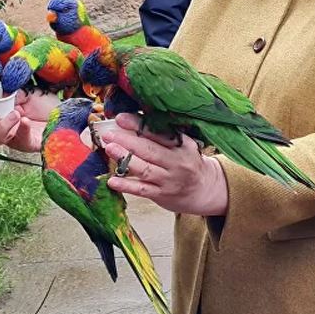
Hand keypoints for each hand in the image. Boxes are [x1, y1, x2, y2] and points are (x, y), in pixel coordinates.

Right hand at [0, 91, 58, 153]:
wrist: (66, 113)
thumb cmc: (46, 104)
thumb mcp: (28, 94)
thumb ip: (13, 93)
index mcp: (1, 116)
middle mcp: (5, 130)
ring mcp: (17, 139)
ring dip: (4, 126)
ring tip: (16, 114)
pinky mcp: (31, 145)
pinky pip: (22, 141)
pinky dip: (23, 129)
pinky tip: (25, 121)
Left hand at [100, 113, 228, 216]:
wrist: (205, 190)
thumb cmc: (188, 163)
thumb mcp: (184, 146)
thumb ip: (165, 136)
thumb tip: (134, 121)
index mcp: (182, 145)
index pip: (159, 133)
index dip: (138, 125)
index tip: (121, 118)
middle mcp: (177, 162)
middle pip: (150, 150)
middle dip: (127, 141)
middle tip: (108, 134)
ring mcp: (169, 180)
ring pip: (145, 169)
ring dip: (125, 159)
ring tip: (110, 149)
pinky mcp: (161, 195)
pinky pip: (142, 190)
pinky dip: (127, 186)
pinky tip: (113, 181)